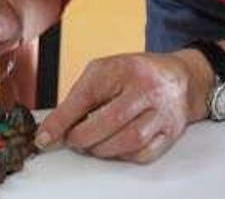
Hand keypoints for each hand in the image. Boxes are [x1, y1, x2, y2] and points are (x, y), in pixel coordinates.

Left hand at [35, 51, 207, 163]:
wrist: (179, 78)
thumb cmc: (135, 74)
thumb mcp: (104, 71)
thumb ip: (80, 95)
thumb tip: (55, 126)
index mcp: (126, 68)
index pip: (88, 95)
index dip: (63, 118)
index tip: (45, 137)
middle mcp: (148, 88)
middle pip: (111, 120)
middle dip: (84, 137)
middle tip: (72, 141)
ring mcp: (164, 111)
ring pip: (130, 140)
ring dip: (103, 149)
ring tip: (91, 145)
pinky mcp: (172, 131)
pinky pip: (144, 153)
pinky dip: (123, 156)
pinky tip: (114, 148)